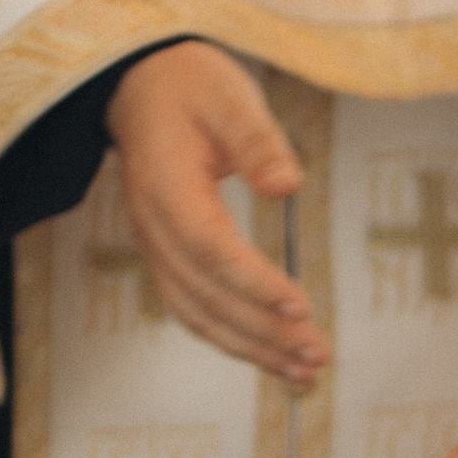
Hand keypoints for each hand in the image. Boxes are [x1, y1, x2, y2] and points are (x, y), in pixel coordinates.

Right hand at [107, 42, 326, 381]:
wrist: (140, 88)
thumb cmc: (190, 86)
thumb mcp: (227, 94)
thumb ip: (256, 138)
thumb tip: (287, 186)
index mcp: (166, 186)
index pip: (209, 246)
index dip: (252, 281)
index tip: (300, 305)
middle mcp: (154, 228)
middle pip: (206, 294)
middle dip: (263, 330)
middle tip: (318, 353)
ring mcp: (156, 248)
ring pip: (198, 314)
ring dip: (251, 348)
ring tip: (305, 371)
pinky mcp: (168, 258)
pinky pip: (195, 310)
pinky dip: (234, 339)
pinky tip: (273, 356)